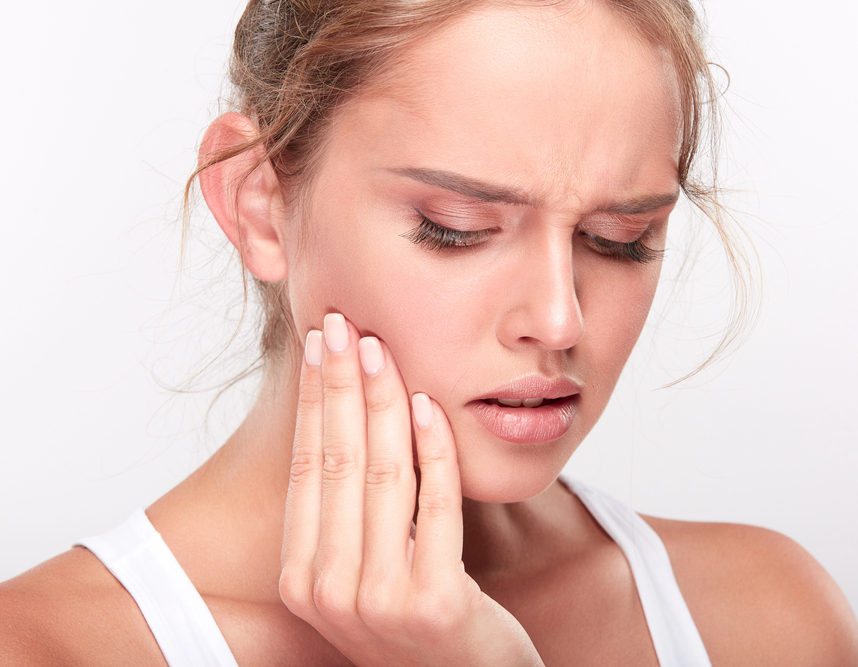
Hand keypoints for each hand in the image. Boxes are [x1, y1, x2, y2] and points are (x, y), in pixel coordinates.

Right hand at [278, 313, 543, 666]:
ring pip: (382, 475)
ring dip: (384, 401)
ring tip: (384, 350)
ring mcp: (379, 600)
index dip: (311, 399)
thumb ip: (348, 512)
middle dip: (340, 383)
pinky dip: (435, 449)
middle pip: (337, 461)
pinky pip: (435, 504)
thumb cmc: (418, 619)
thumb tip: (341, 414)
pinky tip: (431, 406)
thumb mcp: (365, 571)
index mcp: (302, 577)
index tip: (319, 344)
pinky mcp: (435, 603)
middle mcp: (328, 590)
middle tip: (346, 324)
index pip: (305, 467)